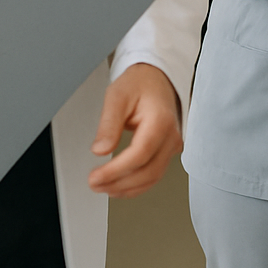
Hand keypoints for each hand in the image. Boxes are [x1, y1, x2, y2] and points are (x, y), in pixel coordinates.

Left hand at [88, 63, 182, 197]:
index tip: (96, 176)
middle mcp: (171, 135)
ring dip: (127, 188)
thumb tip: (100, 150)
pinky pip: (155, 174)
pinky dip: (137, 185)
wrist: (156, 78)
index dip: (117, 170)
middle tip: (94, 184)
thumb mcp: (117, 96)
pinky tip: (120, 186)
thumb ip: (108, 124)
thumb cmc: (139, 84)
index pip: (140, 153)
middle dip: (119, 183)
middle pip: (148, 171)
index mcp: (160, 120)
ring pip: (153, 177)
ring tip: (103, 188)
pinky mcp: (168, 151)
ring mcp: (173, 145)